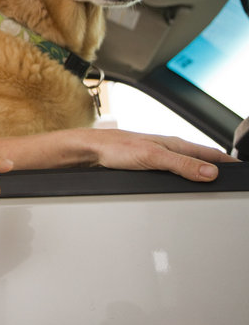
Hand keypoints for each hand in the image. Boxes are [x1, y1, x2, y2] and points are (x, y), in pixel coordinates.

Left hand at [87, 129, 237, 180]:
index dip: (226, 162)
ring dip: (200, 170)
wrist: (91, 149)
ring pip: (186, 164)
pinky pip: (173, 169)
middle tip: (230, 178)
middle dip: (217, 167)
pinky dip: (183, 175)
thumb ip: (180, 165)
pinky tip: (182, 180)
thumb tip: (209, 172)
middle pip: (200, 158)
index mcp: (174, 144)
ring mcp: (158, 155)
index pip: (209, 154)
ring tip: (212, 180)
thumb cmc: (116, 148)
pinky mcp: (147, 162)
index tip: (239, 171)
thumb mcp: (152, 157)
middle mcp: (168, 148)